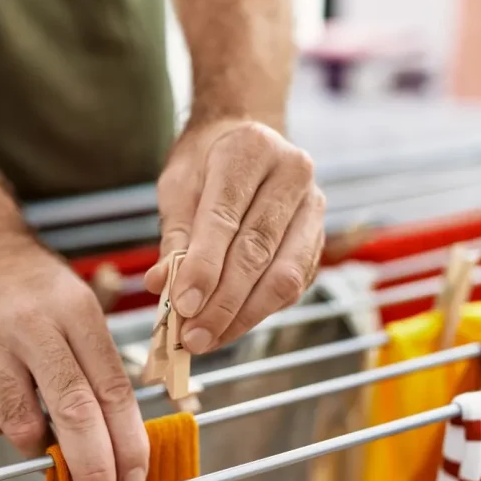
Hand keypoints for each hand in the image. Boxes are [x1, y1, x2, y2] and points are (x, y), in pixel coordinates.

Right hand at [0, 234, 149, 480]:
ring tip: (42, 434)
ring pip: (21, 423)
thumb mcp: (80, 307)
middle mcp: (32, 324)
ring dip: (38, 445)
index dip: (128, 440)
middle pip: (72, 409)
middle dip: (92, 464)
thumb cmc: (35, 292)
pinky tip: (1, 409)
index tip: (135, 475)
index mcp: (76, 312)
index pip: (112, 388)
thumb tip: (123, 444)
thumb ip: (100, 367)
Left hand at [146, 119, 324, 352]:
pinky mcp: (319, 238)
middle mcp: (293, 173)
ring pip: (284, 275)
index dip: (203, 267)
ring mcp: (314, 207)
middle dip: (222, 302)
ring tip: (207, 339)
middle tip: (191, 336)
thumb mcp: (178, 186)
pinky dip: (259, 312)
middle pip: (257, 251)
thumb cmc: (205, 164)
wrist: (244, 141)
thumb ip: (173, 236)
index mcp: (251, 149)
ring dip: (243, 316)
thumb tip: (161, 285)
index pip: (225, 217)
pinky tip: (228, 328)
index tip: (181, 305)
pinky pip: (294, 285)